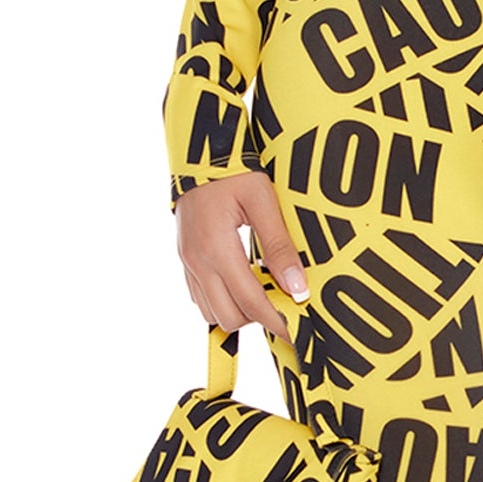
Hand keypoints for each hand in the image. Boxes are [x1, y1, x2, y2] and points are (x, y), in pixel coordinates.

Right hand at [175, 170, 309, 341]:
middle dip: (258, 318)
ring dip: (239, 311)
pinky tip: (243, 282)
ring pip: (211, 312)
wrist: (199, 151)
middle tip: (284, 303)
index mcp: (217, 247)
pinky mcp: (184, 258)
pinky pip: (200, 297)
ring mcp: (187, 261)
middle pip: (229, 316)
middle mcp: (197, 260)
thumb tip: (297, 287)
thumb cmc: (233, 171)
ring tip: (264, 291)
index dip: (277, 320)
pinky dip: (223, 300)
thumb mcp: (263, 200)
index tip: (297, 330)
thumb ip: (279, 245)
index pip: (251, 301)